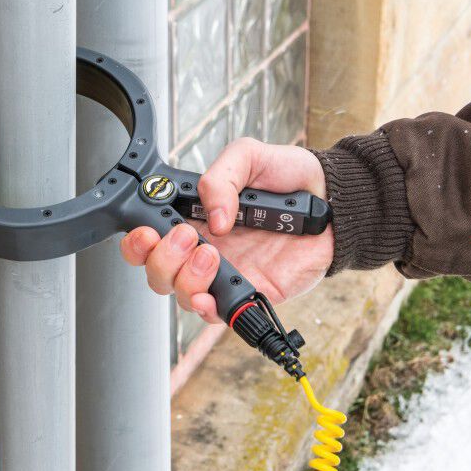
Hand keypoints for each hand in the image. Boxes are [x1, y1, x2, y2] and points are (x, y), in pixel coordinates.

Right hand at [119, 138, 333, 323]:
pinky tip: (209, 295)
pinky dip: (205, 307)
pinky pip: (215, 313)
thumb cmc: (291, 179)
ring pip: (179, 294)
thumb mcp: (249, 157)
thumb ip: (220, 177)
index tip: (146, 231)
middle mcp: (202, 248)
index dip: (136, 240)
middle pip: (156, 271)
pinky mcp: (247, 293)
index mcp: (193, 216)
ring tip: (212, 254)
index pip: (148, 236)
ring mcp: (223, 273)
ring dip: (185, 277)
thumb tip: (212, 217)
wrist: (334, 203)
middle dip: (160, 259)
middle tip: (187, 237)